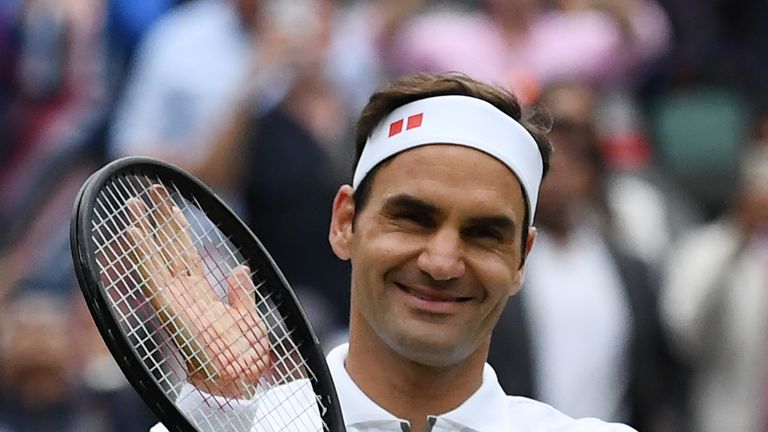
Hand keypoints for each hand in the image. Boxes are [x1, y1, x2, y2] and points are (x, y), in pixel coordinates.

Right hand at [126, 185, 269, 398]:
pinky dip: (143, 255)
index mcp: (198, 293)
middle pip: (166, 248)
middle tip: (150, 190)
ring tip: (134, 202)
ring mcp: (171, 300)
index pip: (183, 253)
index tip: (172, 204)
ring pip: (154, 257)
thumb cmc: (239, 357)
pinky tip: (135, 232)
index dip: (177, 229)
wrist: (235, 382)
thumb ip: (241, 294)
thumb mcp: (246, 320)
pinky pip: (151, 277)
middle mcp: (181, 293)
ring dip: (143, 230)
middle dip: (159, 218)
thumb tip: (241, 268)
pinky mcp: (166, 308)